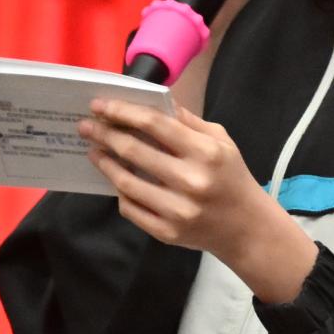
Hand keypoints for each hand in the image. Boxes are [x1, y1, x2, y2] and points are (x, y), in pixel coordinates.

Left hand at [80, 97, 318, 301]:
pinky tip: (117, 181)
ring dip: (105, 163)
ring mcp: (178, 210)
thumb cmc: (231, 177)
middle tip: (88, 126)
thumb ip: (187, 121)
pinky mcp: (167, 232)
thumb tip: (152, 101)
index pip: (154, 124)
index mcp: (206, 152)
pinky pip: (131, 209)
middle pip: (134, 151)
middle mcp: (191, 181)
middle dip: (105, 134)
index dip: (122, 111)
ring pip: (126, 182)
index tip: (99, 105)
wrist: (246, 228)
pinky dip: (120, 192)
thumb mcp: (220, 141)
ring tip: (95, 152)